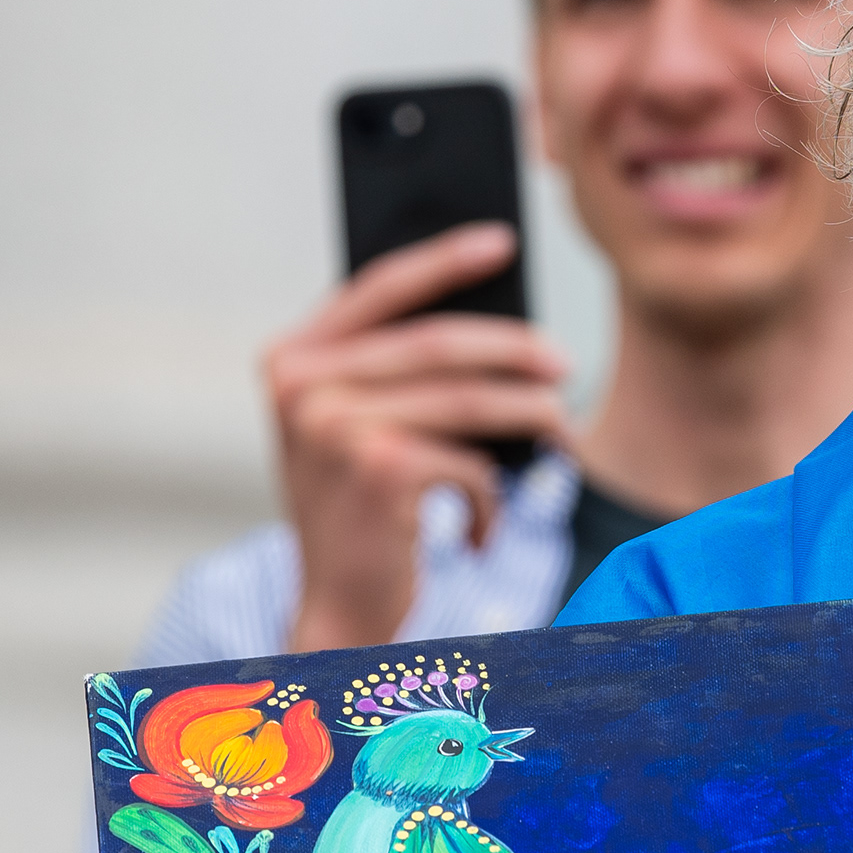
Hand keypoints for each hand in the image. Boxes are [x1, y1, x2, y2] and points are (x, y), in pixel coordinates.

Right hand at [264, 225, 570, 649]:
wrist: (338, 610)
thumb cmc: (361, 514)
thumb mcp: (359, 428)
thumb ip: (397, 371)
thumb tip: (500, 322)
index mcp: (289, 360)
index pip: (378, 287)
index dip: (444, 260)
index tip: (502, 242)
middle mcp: (301, 387)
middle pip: (439, 342)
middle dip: (515, 351)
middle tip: (564, 366)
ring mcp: (334, 426)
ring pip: (469, 401)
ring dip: (531, 418)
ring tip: (560, 433)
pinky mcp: (380, 469)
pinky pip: (470, 462)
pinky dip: (491, 498)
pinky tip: (482, 529)